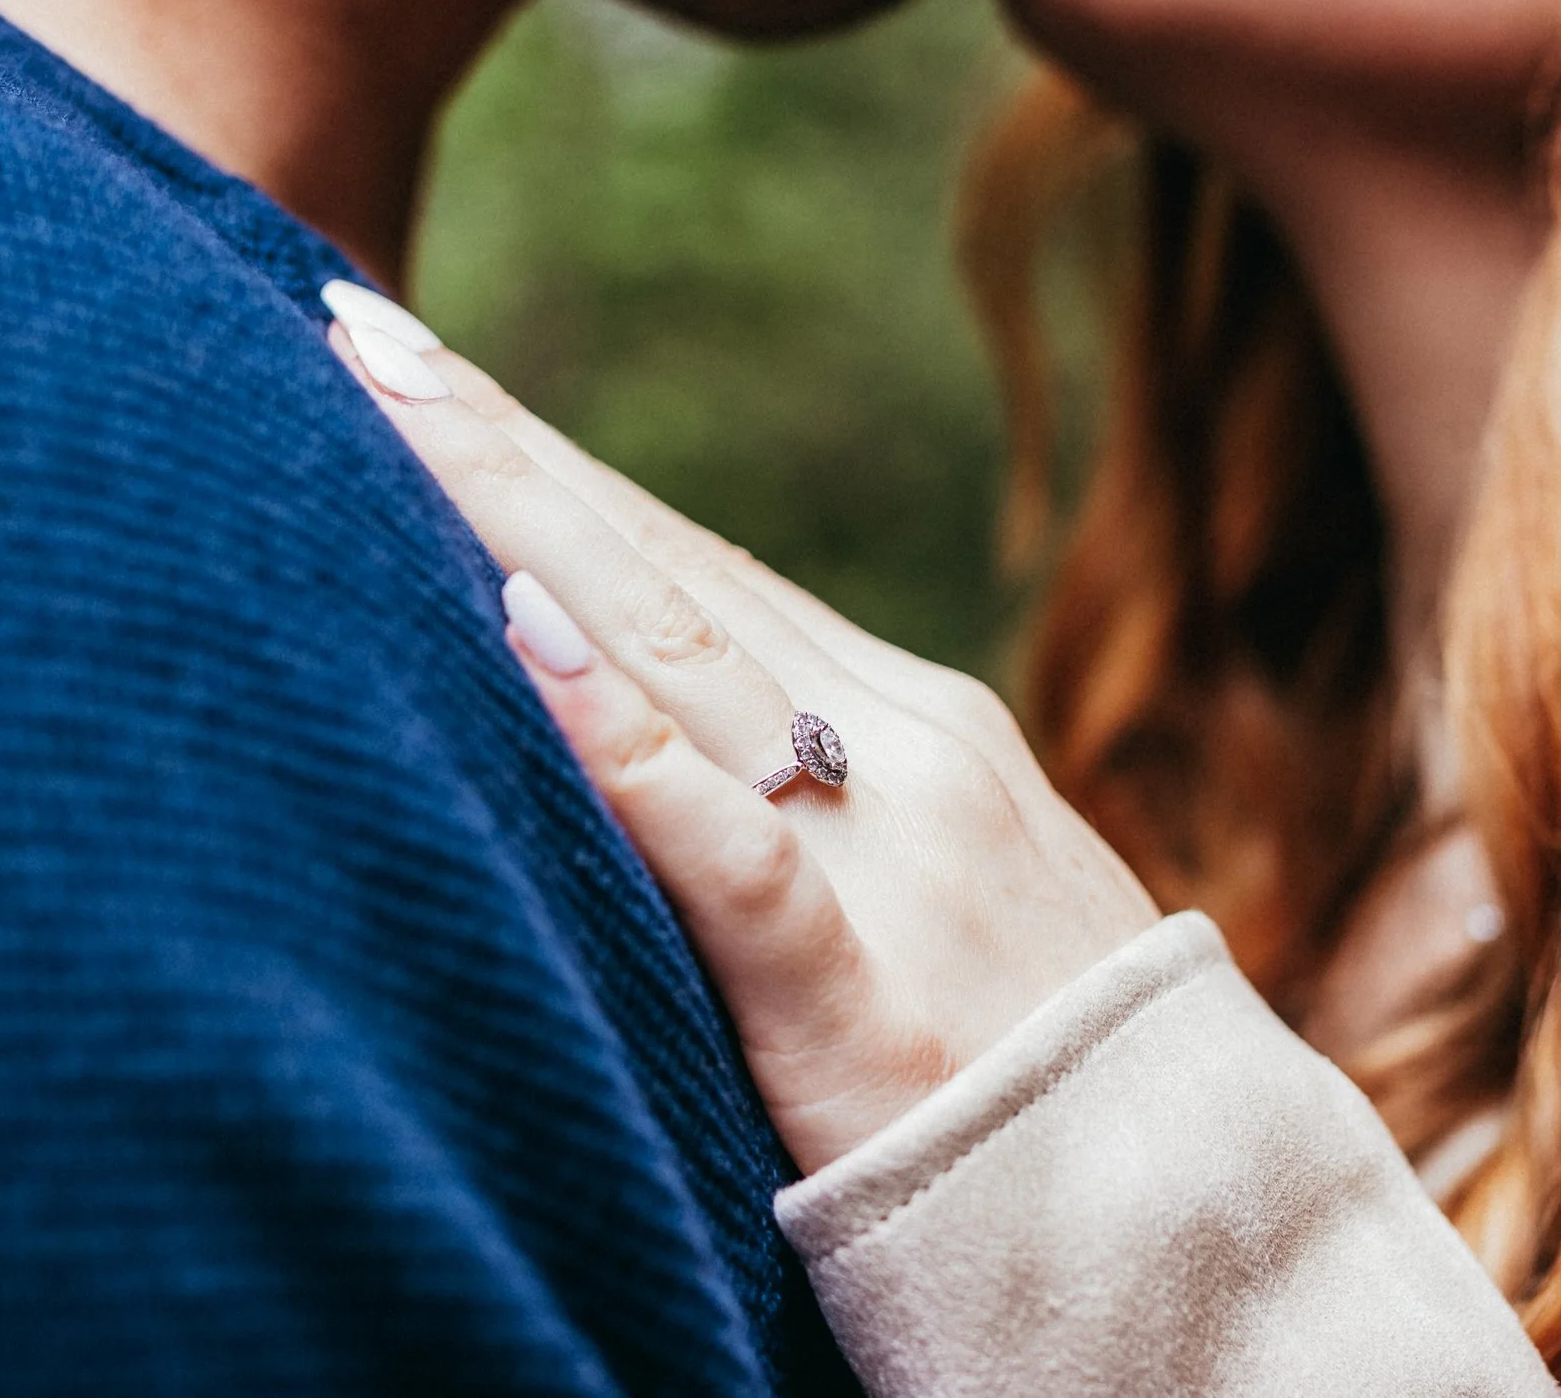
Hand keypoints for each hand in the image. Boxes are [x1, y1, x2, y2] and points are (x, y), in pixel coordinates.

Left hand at [323, 284, 1159, 1172]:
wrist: (1206, 1235)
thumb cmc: (1043, 1077)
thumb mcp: (944, 895)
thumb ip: (821, 802)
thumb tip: (654, 723)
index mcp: (915, 730)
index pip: (696, 565)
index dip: (553, 464)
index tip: (421, 370)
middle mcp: (907, 752)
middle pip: (664, 570)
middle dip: (502, 444)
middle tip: (354, 324)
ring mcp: (897, 863)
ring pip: (681, 655)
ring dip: (521, 522)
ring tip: (388, 407)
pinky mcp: (868, 1004)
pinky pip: (735, 854)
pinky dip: (629, 747)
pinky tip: (533, 651)